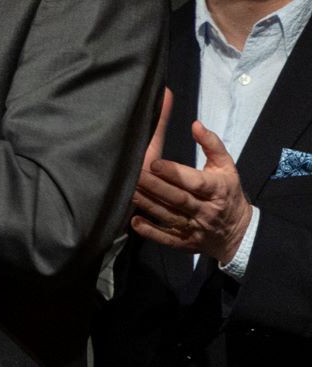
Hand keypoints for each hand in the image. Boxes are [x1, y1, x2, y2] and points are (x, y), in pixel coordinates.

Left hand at [131, 88, 253, 260]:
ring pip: (168, 216)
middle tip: (134, 175)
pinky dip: (150, 231)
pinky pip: (166, 238)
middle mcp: (205, 210)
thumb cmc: (228, 192)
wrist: (239, 231)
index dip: (175, 173)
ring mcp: (194, 227)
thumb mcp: (227, 167)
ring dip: (148, 205)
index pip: (195, 182)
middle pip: (178, 198)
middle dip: (155, 187)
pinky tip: (135, 222)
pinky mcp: (184, 241)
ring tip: (128, 191)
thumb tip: (196, 124)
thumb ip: (212, 145)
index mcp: (217, 190)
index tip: (154, 163)